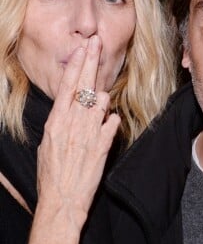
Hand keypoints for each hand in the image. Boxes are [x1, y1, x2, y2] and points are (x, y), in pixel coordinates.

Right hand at [36, 35, 119, 228]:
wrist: (61, 201)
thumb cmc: (52, 174)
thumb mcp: (49, 144)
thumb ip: (61, 123)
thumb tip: (70, 109)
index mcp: (56, 122)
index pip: (67, 86)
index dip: (76, 65)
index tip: (82, 49)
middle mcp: (72, 123)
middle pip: (83, 85)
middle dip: (90, 61)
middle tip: (96, 42)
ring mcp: (88, 133)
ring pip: (102, 101)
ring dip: (103, 98)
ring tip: (99, 104)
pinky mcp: (102, 146)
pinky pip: (112, 123)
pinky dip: (111, 121)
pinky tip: (108, 123)